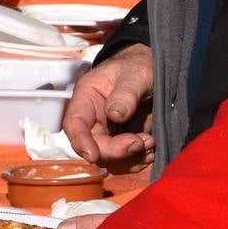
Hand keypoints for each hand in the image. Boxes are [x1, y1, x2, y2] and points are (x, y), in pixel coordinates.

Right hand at [62, 42, 155, 170]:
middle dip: (117, 151)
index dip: (80, 142)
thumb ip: (125, 94)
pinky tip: (151, 150)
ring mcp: (109, 133)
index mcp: (87, 98)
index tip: (93, 155)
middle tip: (142, 142)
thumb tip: (115, 115)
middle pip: (94, 147)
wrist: (152, 70)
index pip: (75, 124)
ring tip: (151, 143)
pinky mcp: (124, 142)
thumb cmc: (138, 67)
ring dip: (130, 159)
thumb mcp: (134, 74)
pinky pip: (125, 161)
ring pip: (109, 159)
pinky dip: (138, 161)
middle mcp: (94, 120)